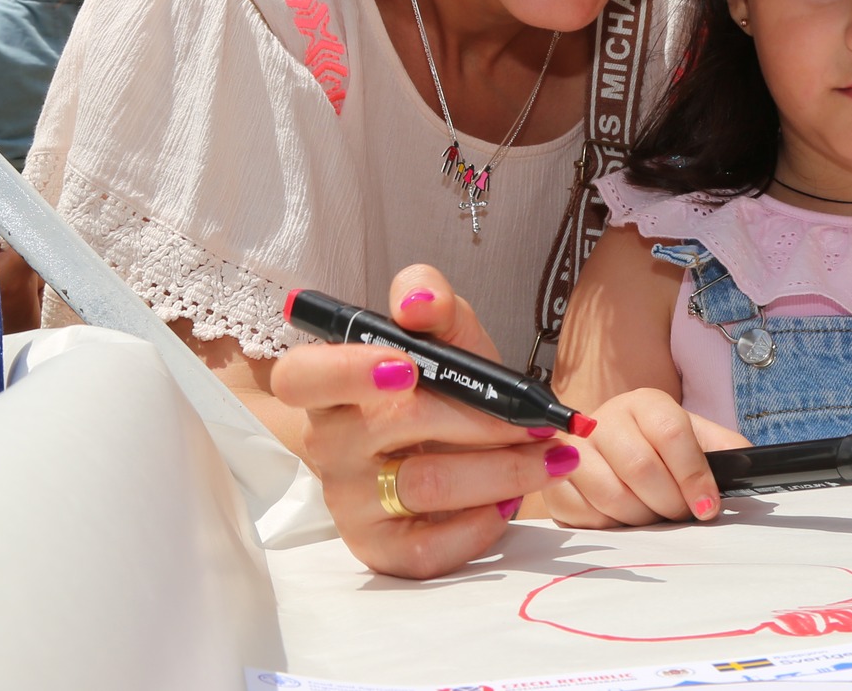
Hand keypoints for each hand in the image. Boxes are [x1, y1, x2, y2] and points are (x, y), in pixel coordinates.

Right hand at [270, 265, 572, 578]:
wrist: (461, 446)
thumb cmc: (444, 385)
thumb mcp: (447, 334)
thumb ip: (434, 303)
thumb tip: (418, 301)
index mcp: (328, 382)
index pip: (302, 376)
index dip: (347, 371)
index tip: (407, 368)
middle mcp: (329, 443)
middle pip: (395, 426)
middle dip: (482, 420)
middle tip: (537, 422)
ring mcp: (349, 500)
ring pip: (426, 484)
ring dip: (502, 471)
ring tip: (549, 458)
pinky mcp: (377, 549)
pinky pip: (427, 550)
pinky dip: (480, 525)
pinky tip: (509, 502)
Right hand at [543, 388, 748, 528]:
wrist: (611, 453)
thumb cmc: (662, 453)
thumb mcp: (699, 442)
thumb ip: (728, 452)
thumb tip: (756, 469)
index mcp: (646, 403)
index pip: (671, 433)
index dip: (693, 475)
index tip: (708, 508)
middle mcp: (605, 418)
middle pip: (640, 467)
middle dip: (669, 503)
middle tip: (679, 514)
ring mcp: (574, 448)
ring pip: (611, 494)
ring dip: (640, 517)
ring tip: (651, 515)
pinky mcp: (554, 481)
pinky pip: (582, 512)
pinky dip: (608, 525)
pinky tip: (620, 517)